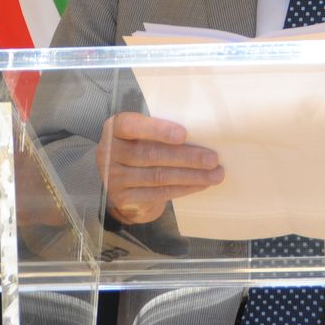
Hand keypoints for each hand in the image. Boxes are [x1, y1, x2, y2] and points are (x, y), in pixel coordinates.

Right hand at [96, 112, 222, 224]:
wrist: (121, 181)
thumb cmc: (140, 147)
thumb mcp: (143, 133)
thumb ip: (160, 130)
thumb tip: (201, 134)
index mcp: (115, 128)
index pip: (132, 126)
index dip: (158, 130)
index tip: (184, 134)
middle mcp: (110, 152)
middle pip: (151, 154)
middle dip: (186, 157)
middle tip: (212, 159)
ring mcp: (114, 178)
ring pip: (158, 176)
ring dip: (191, 176)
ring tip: (215, 174)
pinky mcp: (123, 198)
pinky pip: (158, 193)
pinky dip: (183, 189)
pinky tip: (200, 185)